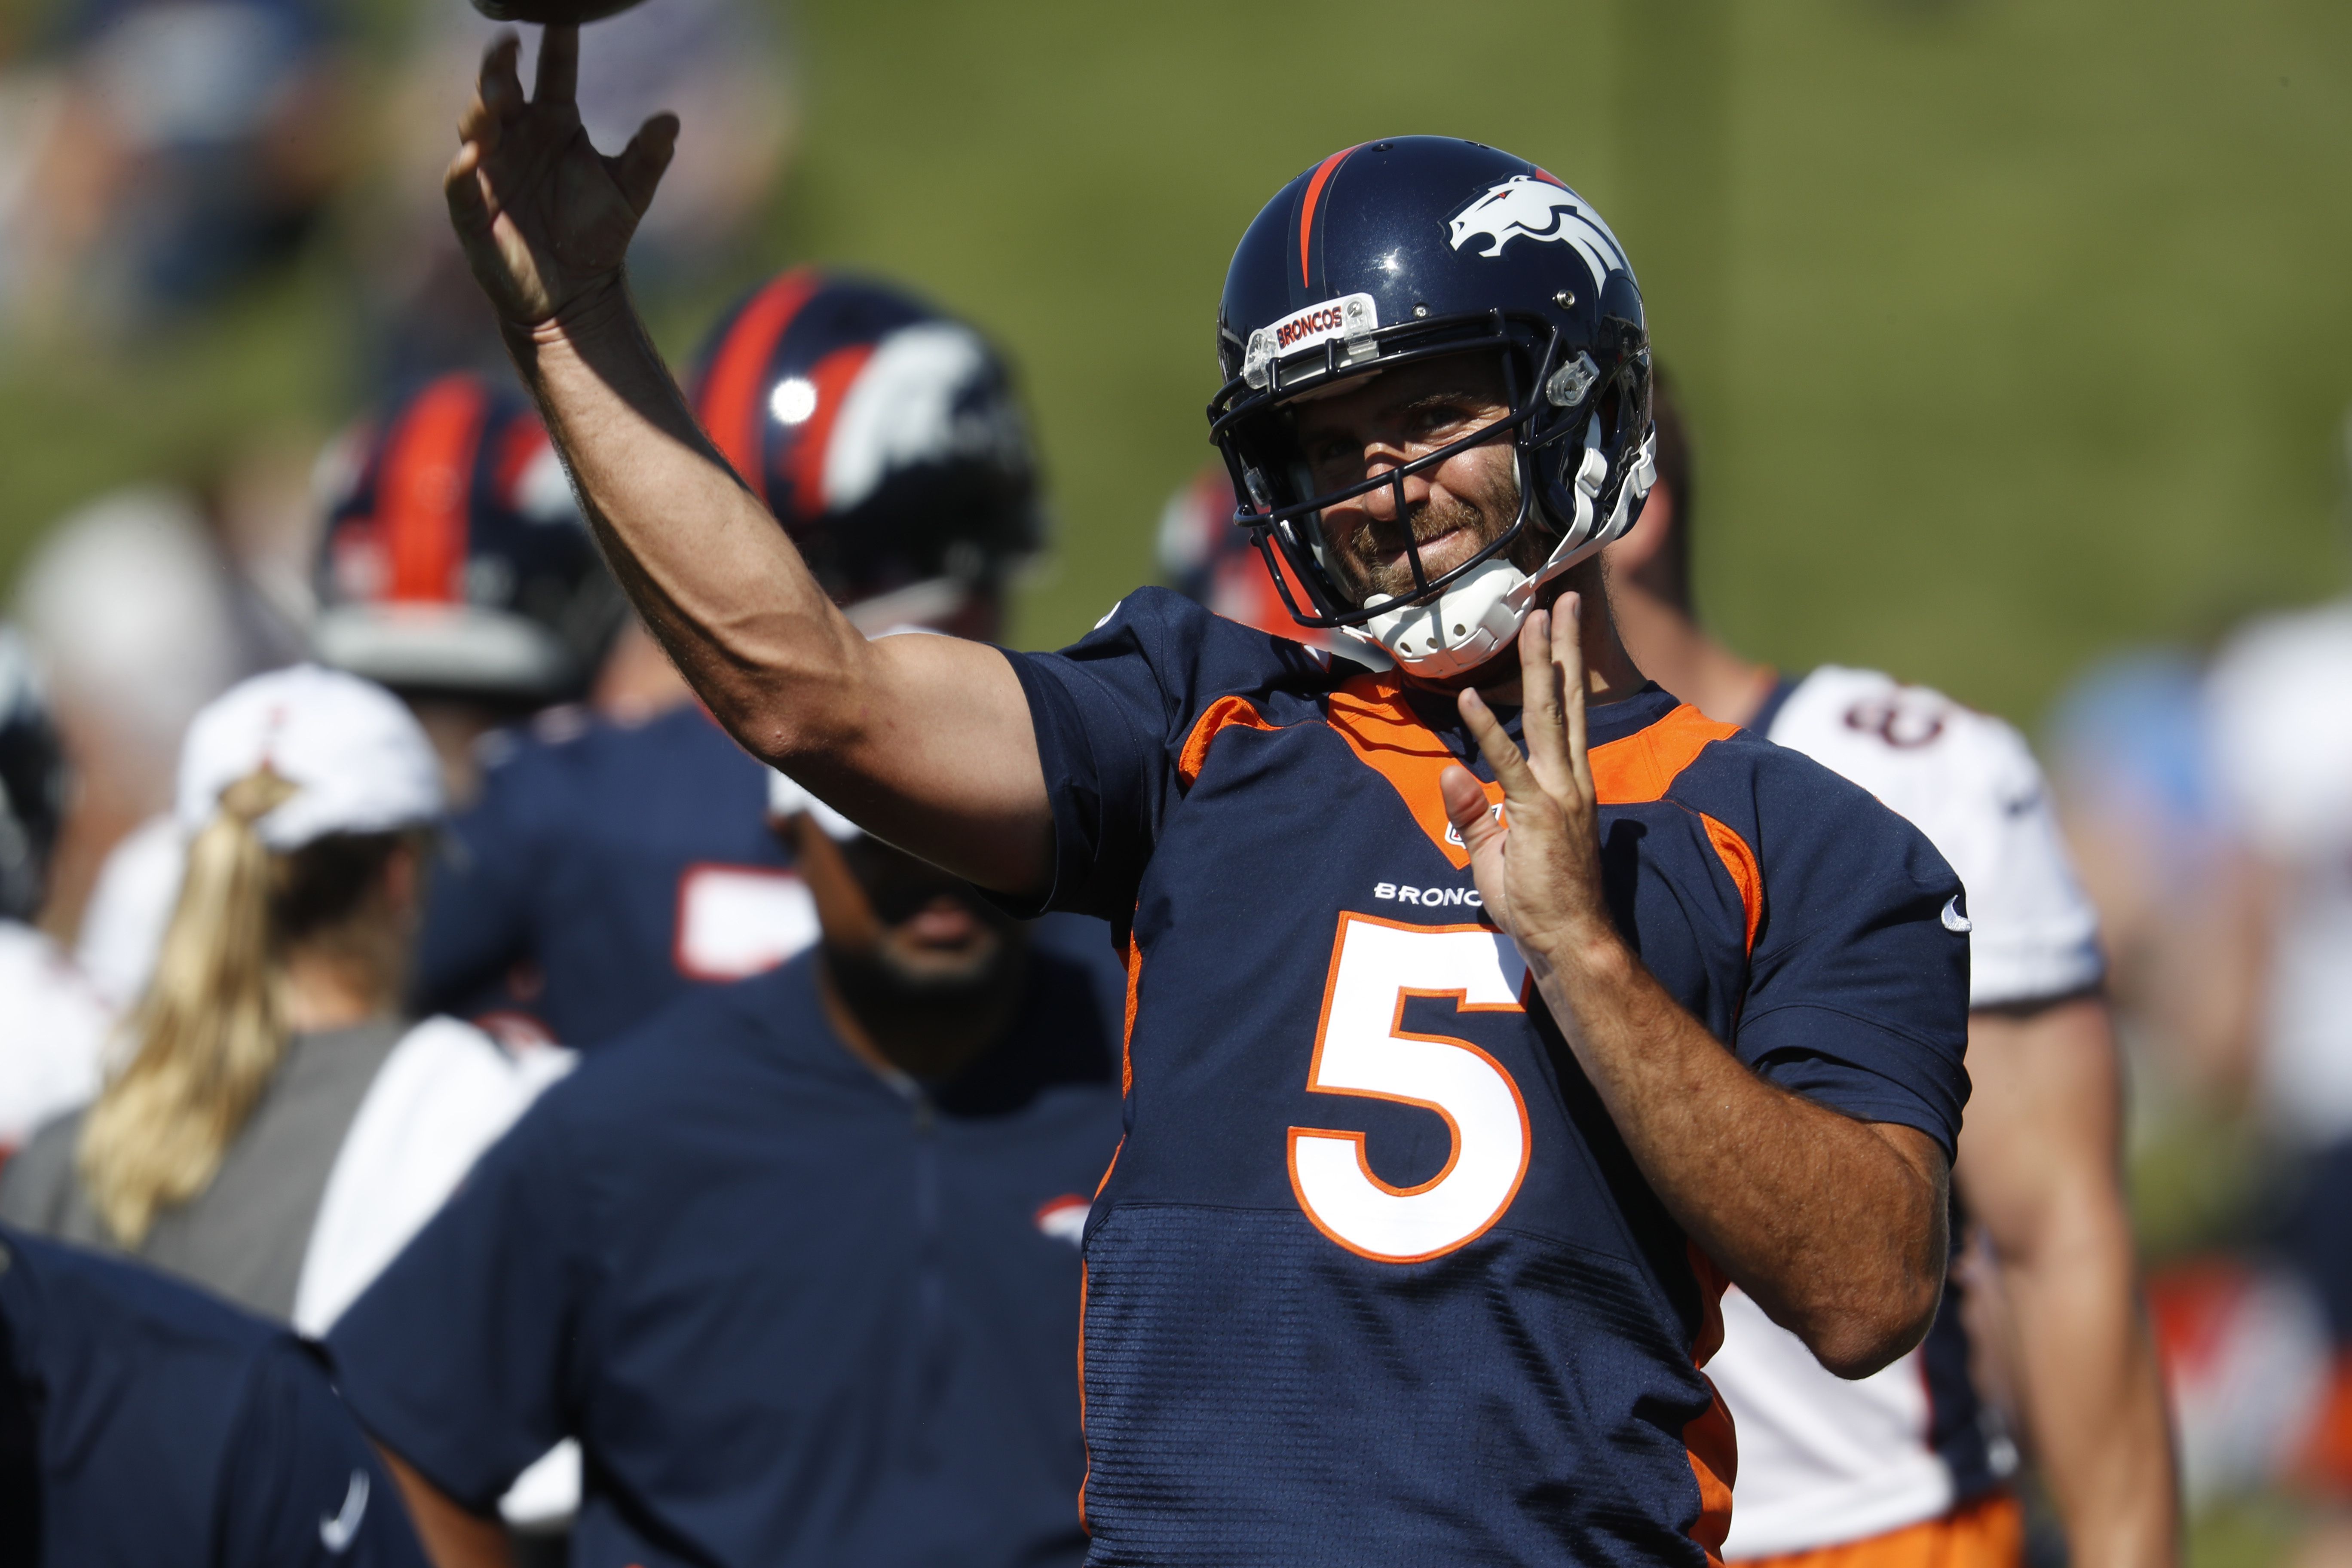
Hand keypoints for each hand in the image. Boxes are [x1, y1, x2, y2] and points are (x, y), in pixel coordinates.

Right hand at [445, 26, 677, 327]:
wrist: (575, 293)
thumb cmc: (598, 233)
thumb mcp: (631, 192)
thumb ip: (649, 156)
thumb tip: (670, 120)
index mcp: (553, 121)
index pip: (554, 70)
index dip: (555, 40)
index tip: (561, 10)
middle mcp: (516, 134)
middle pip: (502, 88)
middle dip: (501, 67)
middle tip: (509, 44)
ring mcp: (490, 168)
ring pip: (476, 126)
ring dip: (482, 109)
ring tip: (497, 97)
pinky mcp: (474, 208)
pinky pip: (460, 183)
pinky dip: (463, 168)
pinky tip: (472, 155)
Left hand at [1438, 597, 1614, 970]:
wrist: (1571, 941)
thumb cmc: (1540, 903)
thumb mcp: (1498, 851)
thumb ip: (1475, 811)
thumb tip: (1453, 772)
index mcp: (1568, 785)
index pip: (1566, 716)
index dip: (1563, 672)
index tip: (1560, 633)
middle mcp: (1570, 780)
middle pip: (1565, 700)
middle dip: (1562, 647)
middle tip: (1561, 600)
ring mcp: (1558, 794)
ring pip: (1546, 714)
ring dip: (1540, 664)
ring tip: (1538, 618)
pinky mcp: (1536, 814)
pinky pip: (1507, 763)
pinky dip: (1486, 729)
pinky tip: (1471, 695)